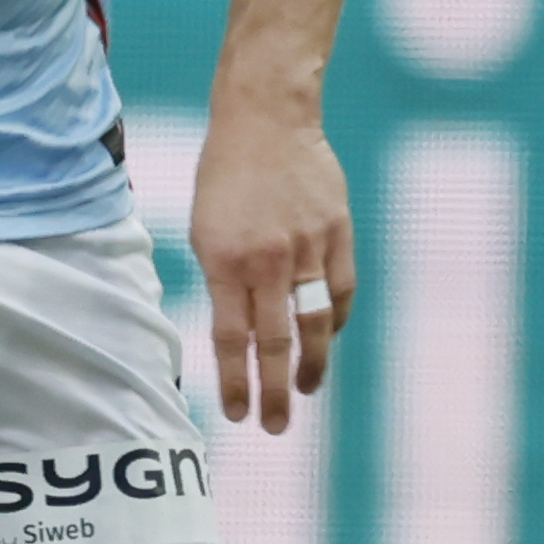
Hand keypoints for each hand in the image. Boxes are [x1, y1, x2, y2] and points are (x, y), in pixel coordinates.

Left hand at [183, 97, 356, 436]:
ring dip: (312, 365)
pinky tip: (327, 339)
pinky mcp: (337, 232)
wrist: (266, 118)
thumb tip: (238, 332)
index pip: (232, 339)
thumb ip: (222, 281)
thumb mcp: (203, 228)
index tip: (237, 414)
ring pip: (315, 323)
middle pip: (275, 342)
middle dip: (275, 392)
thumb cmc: (225, 175)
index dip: (235, 383)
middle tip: (276, 425)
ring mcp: (307, 246)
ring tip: (307, 391)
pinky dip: (335, 322)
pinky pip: (341, 290)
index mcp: (225, 261)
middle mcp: (267, 260)